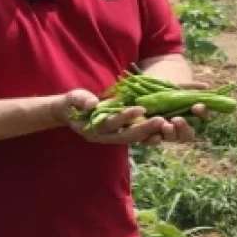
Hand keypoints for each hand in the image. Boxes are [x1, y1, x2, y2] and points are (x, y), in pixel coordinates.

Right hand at [52, 88, 169, 145]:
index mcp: (92, 128)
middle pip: (126, 135)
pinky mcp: (119, 136)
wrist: (71, 112)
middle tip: (160, 120)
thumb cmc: (72, 103)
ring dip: (149, 134)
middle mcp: (103, 136)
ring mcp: (112, 138)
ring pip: (133, 139)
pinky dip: (148, 136)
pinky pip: (135, 139)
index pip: (111, 123)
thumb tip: (92, 103)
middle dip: (143, 129)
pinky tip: (162, 132)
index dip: (125, 117)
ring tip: (165, 126)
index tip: (140, 109)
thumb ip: (82, 100)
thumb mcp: (74, 97)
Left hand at [150, 79, 212, 143]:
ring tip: (164, 124)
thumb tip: (205, 86)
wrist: (147, 93)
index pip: (202, 116)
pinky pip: (154, 141)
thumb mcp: (176, 87)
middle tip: (177, 119)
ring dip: (170, 133)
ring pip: (173, 138)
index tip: (196, 106)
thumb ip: (190, 88)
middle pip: (189, 134)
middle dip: (183, 127)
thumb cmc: (166, 91)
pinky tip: (154, 135)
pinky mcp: (152, 135)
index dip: (201, 113)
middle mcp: (181, 127)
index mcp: (191, 115)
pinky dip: (154, 140)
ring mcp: (167, 133)